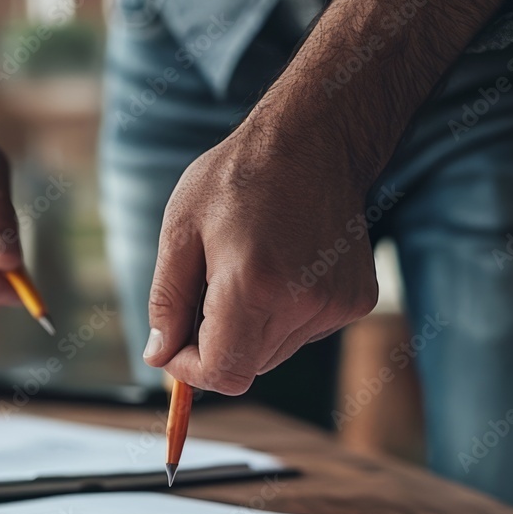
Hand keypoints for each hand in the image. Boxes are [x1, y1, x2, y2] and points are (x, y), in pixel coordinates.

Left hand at [142, 0, 502, 394]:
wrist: (316, 140)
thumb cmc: (238, 178)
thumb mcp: (180, 230)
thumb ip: (166, 302)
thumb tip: (158, 357)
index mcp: (252, 285)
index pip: (221, 373)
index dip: (189, 369)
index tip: (174, 344)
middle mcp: (301, 303)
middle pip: (245, 369)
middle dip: (214, 346)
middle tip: (204, 294)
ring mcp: (334, 305)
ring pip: (272, 354)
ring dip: (247, 331)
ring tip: (245, 271)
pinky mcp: (355, 302)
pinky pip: (301, 334)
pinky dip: (280, 317)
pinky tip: (279, 269)